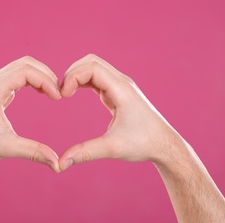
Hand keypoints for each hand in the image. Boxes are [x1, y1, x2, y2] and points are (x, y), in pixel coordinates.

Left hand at [0, 56, 60, 171]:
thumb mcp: (8, 147)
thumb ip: (34, 152)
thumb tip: (57, 163)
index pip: (27, 71)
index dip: (46, 81)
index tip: (58, 98)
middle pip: (26, 64)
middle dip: (46, 75)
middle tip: (59, 93)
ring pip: (22, 67)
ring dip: (40, 76)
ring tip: (52, 93)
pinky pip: (17, 75)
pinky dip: (32, 80)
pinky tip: (41, 93)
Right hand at [59, 54, 180, 169]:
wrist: (164, 145)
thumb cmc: (143, 144)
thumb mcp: (112, 148)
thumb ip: (85, 153)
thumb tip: (60, 163)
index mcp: (122, 91)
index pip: (92, 68)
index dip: (73, 77)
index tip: (63, 96)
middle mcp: (122, 83)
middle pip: (91, 61)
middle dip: (72, 73)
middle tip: (61, 93)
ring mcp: (121, 86)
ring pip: (94, 67)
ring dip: (77, 75)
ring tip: (65, 93)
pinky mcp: (118, 92)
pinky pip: (98, 78)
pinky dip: (83, 81)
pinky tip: (75, 93)